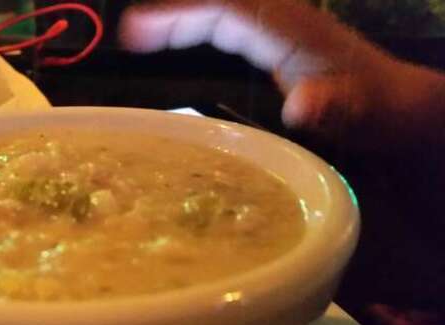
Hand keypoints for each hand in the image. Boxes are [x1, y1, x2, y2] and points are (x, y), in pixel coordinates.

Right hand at [119, 0, 444, 151]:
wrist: (398, 105)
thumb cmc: (375, 110)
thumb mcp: (357, 112)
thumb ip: (331, 106)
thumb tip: (300, 106)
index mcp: (289, 29)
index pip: (225, 9)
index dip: (179, 16)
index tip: (137, 30)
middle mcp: (279, 20)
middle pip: (215, 5)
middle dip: (170, 13)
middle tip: (127, 34)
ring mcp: (278, 27)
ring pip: (219, 11)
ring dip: (180, 18)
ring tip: (138, 36)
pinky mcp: (277, 40)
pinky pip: (227, 23)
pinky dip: (197, 28)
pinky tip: (178, 42)